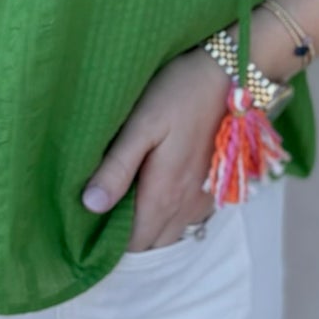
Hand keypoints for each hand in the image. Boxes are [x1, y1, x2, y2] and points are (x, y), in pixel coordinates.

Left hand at [81, 46, 233, 249]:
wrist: (231, 74)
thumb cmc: (178, 94)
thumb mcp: (141, 124)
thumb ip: (117, 167)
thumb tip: (90, 206)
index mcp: (164, 195)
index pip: (133, 243)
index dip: (109, 242)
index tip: (87, 226)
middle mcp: (186, 206)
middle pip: (152, 244)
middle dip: (127, 239)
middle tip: (100, 215)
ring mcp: (203, 198)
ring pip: (171, 233)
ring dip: (149, 228)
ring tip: (123, 206)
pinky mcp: (213, 186)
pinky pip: (188, 219)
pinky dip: (169, 217)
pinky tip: (154, 194)